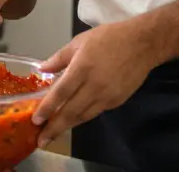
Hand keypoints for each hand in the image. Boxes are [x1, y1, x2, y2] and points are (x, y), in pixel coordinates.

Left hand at [31, 19, 161, 148]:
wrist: (143, 44)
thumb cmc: (109, 38)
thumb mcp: (80, 41)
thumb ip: (59, 57)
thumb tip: (42, 68)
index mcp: (82, 68)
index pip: (61, 93)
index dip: (47, 108)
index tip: (35, 120)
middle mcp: (94, 86)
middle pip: (71, 111)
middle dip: (54, 128)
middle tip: (41, 141)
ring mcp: (107, 96)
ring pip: (83, 116)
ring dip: (67, 126)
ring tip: (53, 135)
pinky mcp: (117, 101)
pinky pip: (95, 112)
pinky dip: (82, 118)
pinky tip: (73, 120)